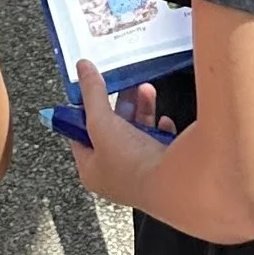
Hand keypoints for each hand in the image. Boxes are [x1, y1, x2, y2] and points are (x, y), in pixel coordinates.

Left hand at [63, 58, 174, 212]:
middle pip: (112, 132)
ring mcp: (140, 173)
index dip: (84, 112)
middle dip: (121, 106)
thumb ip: (92, 94)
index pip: (80, 136)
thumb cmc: (131, 165)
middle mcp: (115, 175)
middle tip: (125, 87)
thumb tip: (82, 69)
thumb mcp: (101, 122)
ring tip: (146, 91)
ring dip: (142, 110)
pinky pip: (160, 143)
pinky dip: (162, 129)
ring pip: (137, 134)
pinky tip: (165, 121)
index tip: (90, 92)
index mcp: (92, 170)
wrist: (172, 185)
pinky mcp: (162, 169)